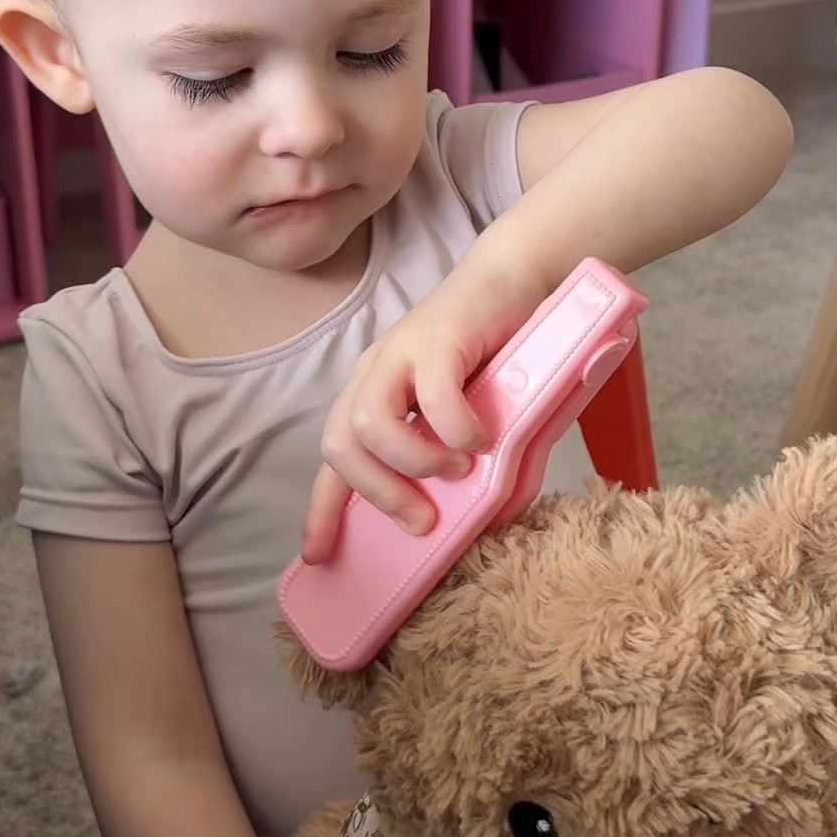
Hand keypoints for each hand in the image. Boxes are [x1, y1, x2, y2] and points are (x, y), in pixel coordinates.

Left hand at [303, 252, 544, 562]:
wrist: (516, 279)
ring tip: (456, 467)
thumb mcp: (477, 417)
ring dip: (414, 461)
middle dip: (377, 493)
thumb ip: (477, 463)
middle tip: (422, 518)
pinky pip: (432, 396)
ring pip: (370, 423)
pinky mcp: (436, 338)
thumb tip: (490, 515)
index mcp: (376, 395)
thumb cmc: (496, 352)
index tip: (320, 557)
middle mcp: (377, 375)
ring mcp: (401, 353)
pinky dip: (455, 429)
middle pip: (340, 444)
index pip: (334, 459)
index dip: (321, 511)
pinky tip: (480, 436)